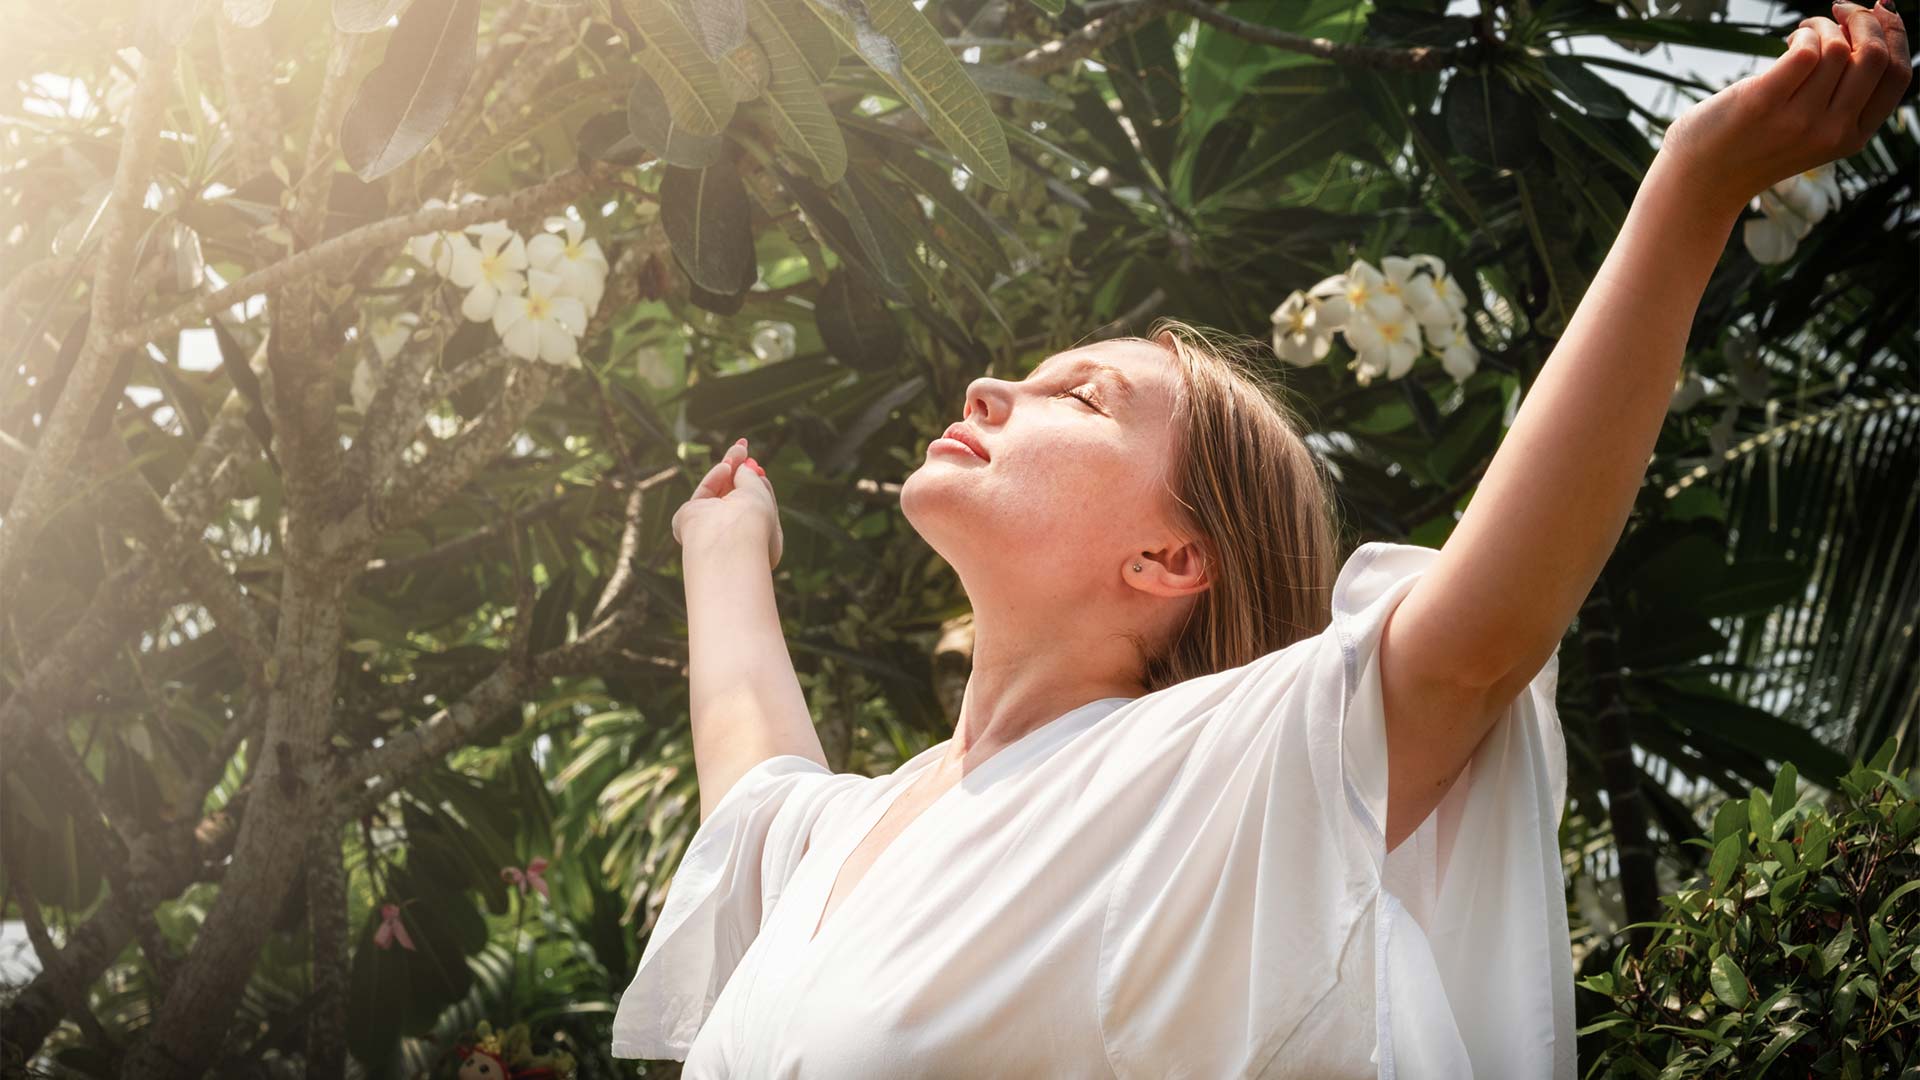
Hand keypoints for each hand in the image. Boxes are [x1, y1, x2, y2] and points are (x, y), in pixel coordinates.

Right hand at [670, 437, 782, 568]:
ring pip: (717, 492)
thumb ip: (750, 476)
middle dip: (738, 469)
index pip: (755, 506)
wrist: (728, 542)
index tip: (756, 464)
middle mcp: (733, 536)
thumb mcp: (759, 492)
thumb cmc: (754, 522)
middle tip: (742, 444)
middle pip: (733, 496)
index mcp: (758, 538)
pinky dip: (714, 478)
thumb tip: (744, 466)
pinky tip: (725, 469)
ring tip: (739, 448)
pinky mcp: (690, 524)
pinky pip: (703, 495)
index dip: (755, 483)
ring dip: (728, 467)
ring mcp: (711, 531)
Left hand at [1660, 0, 1908, 212]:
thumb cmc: (1755, 147)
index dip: (1897, 35)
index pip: (1898, 76)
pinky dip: (1804, 32)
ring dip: (1825, 25)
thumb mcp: (1813, 133)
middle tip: (1842, 10)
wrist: (1701, 182)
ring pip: (1840, 49)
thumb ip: (1841, 99)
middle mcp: (1832, 131)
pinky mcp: (1763, 102)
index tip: (1882, 12)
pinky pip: (1806, 49)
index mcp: (1852, 138)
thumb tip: (1867, 33)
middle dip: (1865, 20)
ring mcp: (1799, 120)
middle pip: (1876, 57)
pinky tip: (1790, 38)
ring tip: (1804, 30)